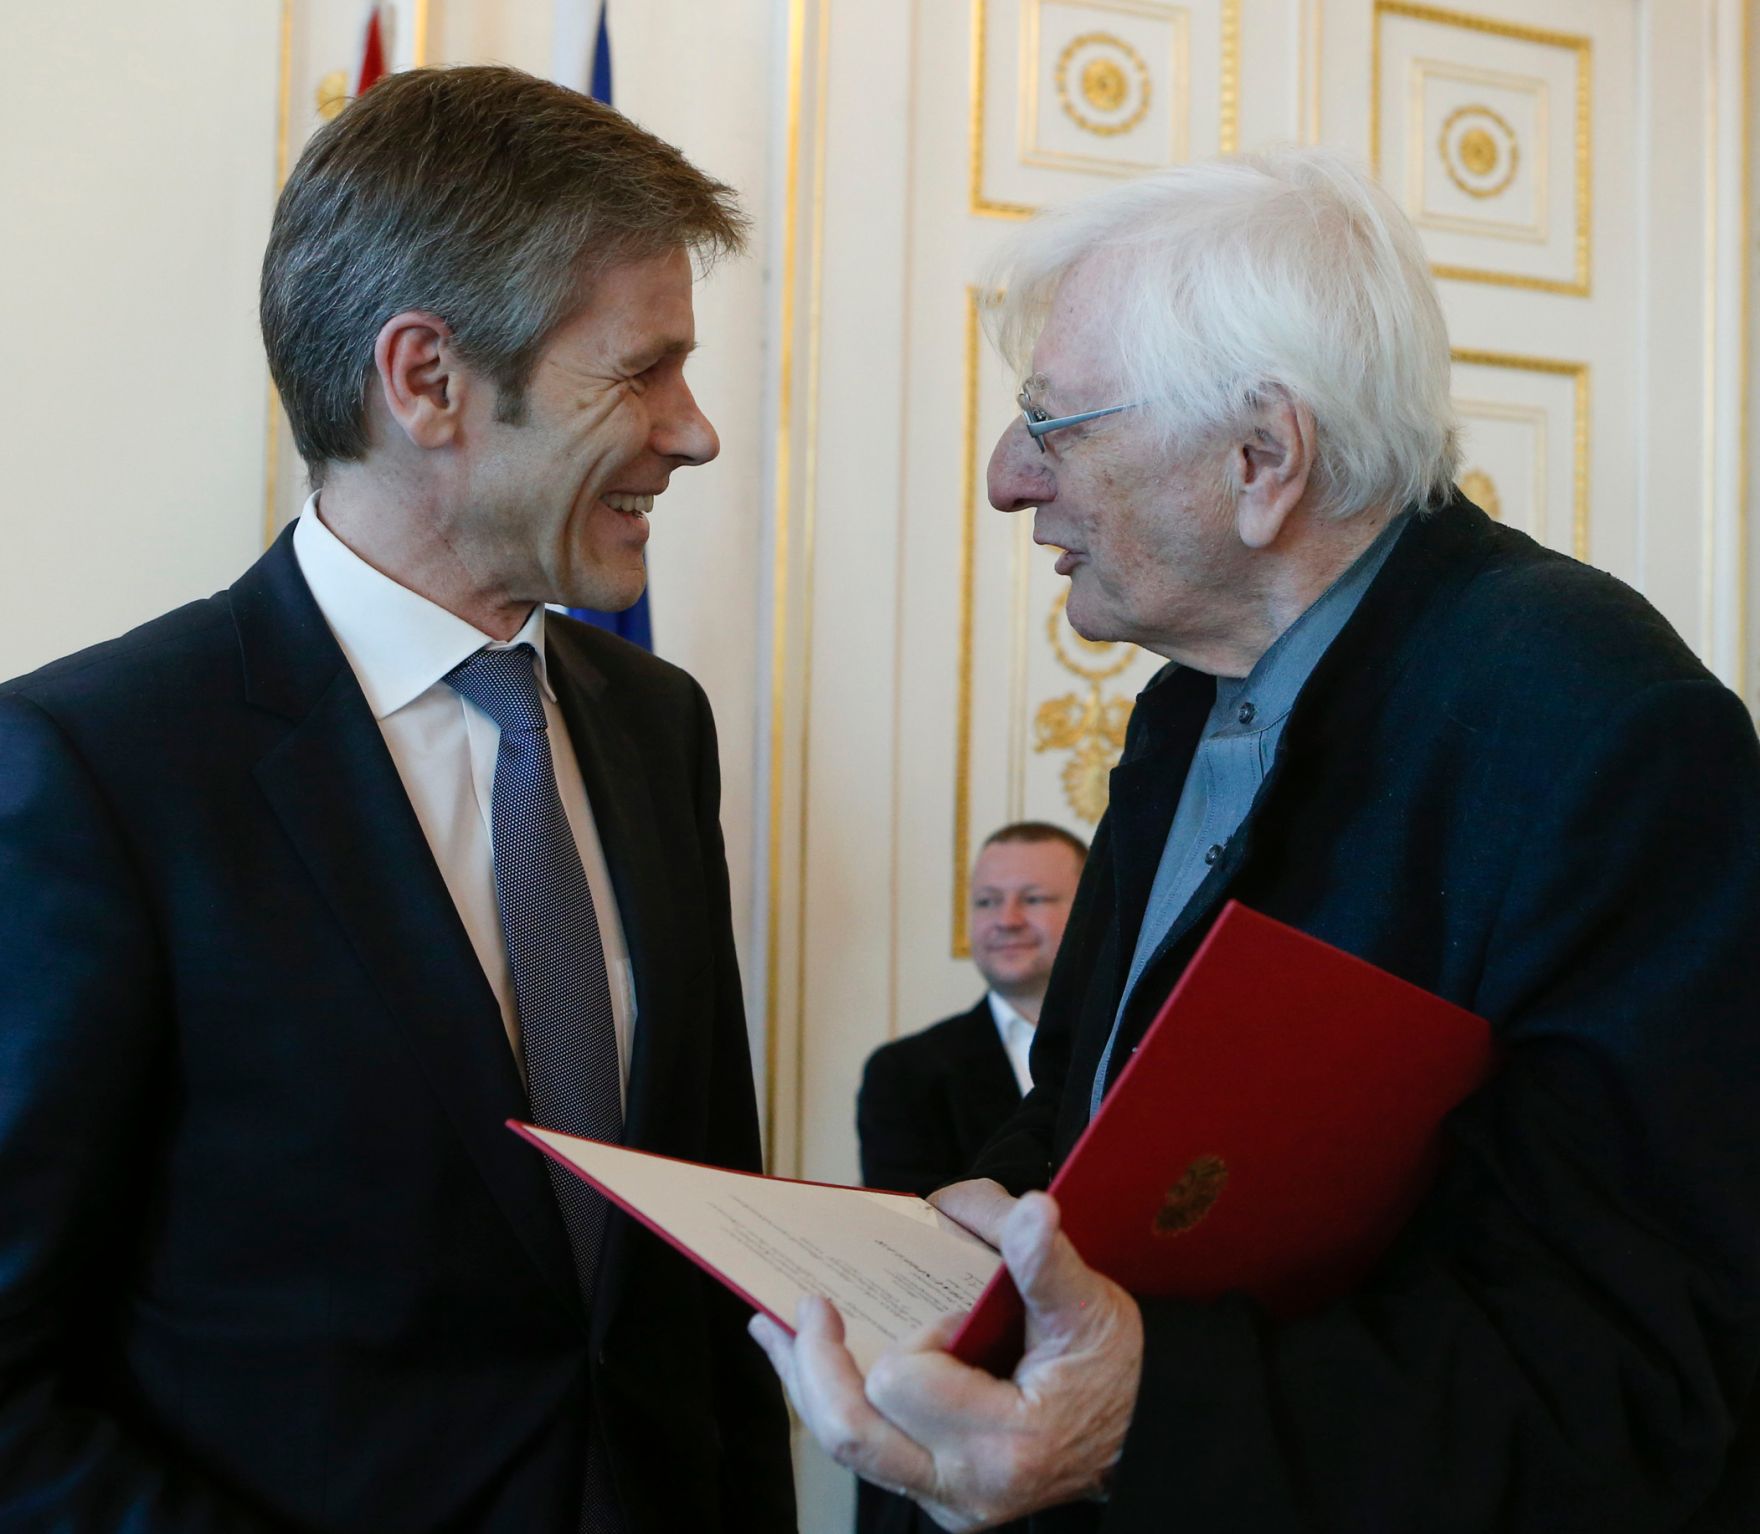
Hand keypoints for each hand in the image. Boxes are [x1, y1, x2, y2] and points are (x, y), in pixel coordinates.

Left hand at [748, 1190, 1142, 1530]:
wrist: (1143, 1437)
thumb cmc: (1114, 1371)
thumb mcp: (1090, 1308)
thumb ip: (1047, 1261)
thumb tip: (1031, 1211)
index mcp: (1005, 1444)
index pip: (908, 1381)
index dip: (920, 1336)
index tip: (956, 1313)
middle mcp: (965, 1487)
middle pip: (852, 1431)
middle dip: (815, 1363)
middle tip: (808, 1306)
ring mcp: (945, 1497)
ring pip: (845, 1445)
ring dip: (806, 1380)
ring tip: (775, 1327)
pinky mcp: (933, 1492)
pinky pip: (865, 1449)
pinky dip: (832, 1398)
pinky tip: (810, 1358)